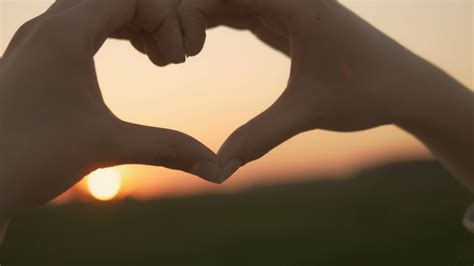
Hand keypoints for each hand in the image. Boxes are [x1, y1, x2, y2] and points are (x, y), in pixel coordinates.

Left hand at [0, 0, 221, 221]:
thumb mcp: (106, 147)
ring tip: (155, 57)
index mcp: (65, 34)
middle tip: (170, 57)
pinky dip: (111, 31)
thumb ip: (166, 149)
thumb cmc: (30, 159)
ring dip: (132, 23)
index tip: (178, 59)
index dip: (166, 18)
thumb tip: (216, 169)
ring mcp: (37, 39)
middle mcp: (47, 26)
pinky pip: (80, 23)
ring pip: (95, 7)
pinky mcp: (34, 55)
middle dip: (152, 19)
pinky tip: (128, 56)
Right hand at [178, 0, 473, 183]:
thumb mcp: (308, 112)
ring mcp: (293, 8)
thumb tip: (218, 169)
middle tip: (168, 50)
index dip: (191, 8)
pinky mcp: (293, 23)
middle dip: (191, 12)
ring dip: (203, 16)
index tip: (170, 43)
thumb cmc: (366, 92)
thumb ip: (260, 136)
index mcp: (298, 4)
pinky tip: (201, 40)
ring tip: (178, 49)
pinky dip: (221, 22)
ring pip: (235, 0)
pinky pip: (248, 13)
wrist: (406, 88)